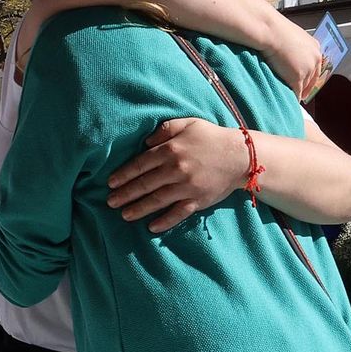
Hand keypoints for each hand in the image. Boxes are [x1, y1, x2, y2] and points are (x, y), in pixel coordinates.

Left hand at [107, 118, 248, 233]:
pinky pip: (178, 213)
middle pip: (145, 184)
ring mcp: (187, 187)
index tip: (110, 183)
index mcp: (171, 150)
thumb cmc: (211, 137)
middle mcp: (176, 169)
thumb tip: (144, 142)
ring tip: (124, 215)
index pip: (140, 164)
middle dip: (125, 194)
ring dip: (139, 209)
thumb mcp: (187, 124)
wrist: (240, 156)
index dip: (124, 175)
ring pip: (158, 200)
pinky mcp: (198, 200)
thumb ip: (164, 129)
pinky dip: (165, 221)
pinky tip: (151, 227)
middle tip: (110, 202)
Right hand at [262, 23, 330, 101]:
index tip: (304, 85)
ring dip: (297, 93)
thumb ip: (294, 48)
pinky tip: (286, 100)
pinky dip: (291, 98)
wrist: (270, 31)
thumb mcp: (290, 37)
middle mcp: (315, 58)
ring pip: (304, 88)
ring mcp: (307, 69)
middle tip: (298, 95)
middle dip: (304, 88)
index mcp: (314, 47)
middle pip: (311, 80)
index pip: (315, 68)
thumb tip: (288, 56)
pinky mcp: (297, 78)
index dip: (309, 78)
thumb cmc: (274, 30)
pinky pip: (296, 93)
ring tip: (289, 98)